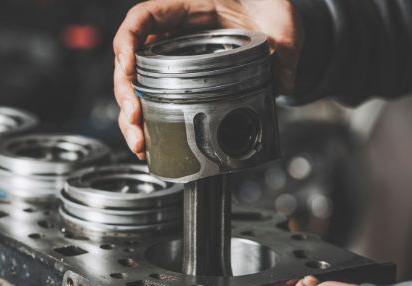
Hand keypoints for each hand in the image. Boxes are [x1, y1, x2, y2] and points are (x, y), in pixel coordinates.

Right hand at [113, 0, 303, 157]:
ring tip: (140, 143)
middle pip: (131, 62)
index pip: (143, 18)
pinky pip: (152, 102)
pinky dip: (147, 126)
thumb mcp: (279, 20)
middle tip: (135, 120)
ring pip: (136, 88)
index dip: (128, 42)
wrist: (271, 22)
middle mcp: (171, 35)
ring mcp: (170, 61)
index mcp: (185, 8)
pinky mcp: (176, 83)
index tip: (128, 67)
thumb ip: (283, 46)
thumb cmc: (266, 9)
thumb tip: (282, 81)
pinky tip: (148, 146)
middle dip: (127, 95)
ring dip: (132, 119)